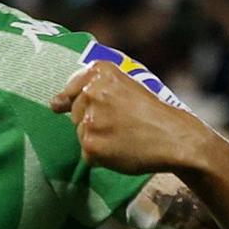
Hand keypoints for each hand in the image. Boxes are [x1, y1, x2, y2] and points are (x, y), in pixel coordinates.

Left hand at [50, 60, 210, 176]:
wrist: (176, 138)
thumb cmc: (153, 112)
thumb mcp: (125, 86)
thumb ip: (89, 88)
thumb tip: (51, 105)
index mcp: (100, 72)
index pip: (71, 90)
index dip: (88, 103)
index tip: (105, 110)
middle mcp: (91, 92)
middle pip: (74, 114)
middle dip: (94, 121)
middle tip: (124, 124)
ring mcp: (89, 119)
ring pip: (80, 134)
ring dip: (98, 139)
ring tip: (125, 136)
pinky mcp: (90, 144)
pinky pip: (87, 154)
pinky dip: (102, 156)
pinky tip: (123, 150)